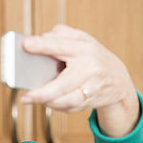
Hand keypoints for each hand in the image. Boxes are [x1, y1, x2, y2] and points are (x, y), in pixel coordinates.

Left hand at [20, 24, 139, 136]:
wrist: (117, 79)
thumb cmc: (92, 57)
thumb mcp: (81, 40)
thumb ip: (60, 35)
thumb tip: (38, 38)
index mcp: (84, 49)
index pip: (62, 45)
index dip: (43, 46)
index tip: (25, 45)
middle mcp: (90, 68)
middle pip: (64, 83)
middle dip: (42, 92)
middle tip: (24, 95)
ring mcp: (92, 87)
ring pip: (68, 100)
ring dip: (47, 102)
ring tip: (29, 99)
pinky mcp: (91, 101)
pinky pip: (69, 108)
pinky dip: (55, 106)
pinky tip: (45, 102)